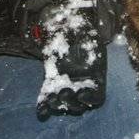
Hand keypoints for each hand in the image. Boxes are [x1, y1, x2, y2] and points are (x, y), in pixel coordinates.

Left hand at [23, 0, 111, 119]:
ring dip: (58, 104)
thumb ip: (83, 32)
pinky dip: (45, 106)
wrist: (70, 28)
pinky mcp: (53, 83)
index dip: (91, 98)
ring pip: (65, 102)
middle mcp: (83, 84)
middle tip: (63, 94)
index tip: (83, 93)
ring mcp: (68, 85)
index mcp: (96, 75)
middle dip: (71, 101)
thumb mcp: (84, 29)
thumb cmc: (81, 28)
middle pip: (79, 102)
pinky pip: (50, 98)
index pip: (97, 95)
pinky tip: (41, 111)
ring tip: (50, 101)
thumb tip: (83, 35)